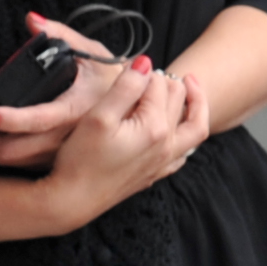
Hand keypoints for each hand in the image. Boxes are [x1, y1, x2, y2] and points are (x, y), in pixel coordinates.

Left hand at [0, 11, 135, 170]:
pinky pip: (26, 165)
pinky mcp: (61, 161)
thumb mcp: (93, 52)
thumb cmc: (114, 79)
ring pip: (17, 162)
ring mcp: (64, 153)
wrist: (138, 108)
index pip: (37, 119)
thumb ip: (61, 34)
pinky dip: (10, 153)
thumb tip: (33, 20)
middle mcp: (69, 136)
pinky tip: (5, 136)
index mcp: (76, 109)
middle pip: (15, 151)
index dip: (8, 119)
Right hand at [31, 55, 207, 228]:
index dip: (144, 72)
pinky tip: (177, 127)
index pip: (159, 85)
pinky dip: (187, 134)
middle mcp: (167, 144)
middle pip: (178, 99)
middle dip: (167, 82)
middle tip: (152, 74)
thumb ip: (125, 87)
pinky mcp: (156, 173)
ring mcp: (164, 161)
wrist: (72, 200)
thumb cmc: (80, 160)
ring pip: (194, 126)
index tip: (130, 68)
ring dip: (193, 104)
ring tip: (188, 87)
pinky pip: (184, 152)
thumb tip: (145, 64)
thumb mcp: (99, 116)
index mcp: (155, 127)